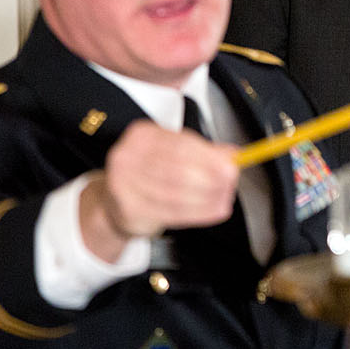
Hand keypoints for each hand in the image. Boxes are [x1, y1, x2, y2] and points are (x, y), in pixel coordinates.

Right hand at [80, 121, 239, 259]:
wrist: (117, 204)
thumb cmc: (149, 175)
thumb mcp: (174, 155)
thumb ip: (204, 152)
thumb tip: (232, 155)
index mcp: (143, 135)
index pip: (181, 144)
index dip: (210, 157)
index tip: (231, 164)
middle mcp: (128, 156)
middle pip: (178, 169)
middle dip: (210, 178)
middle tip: (230, 182)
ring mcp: (124, 183)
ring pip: (176, 193)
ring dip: (206, 197)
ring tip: (224, 198)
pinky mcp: (128, 208)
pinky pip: (170, 212)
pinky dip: (197, 212)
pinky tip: (213, 210)